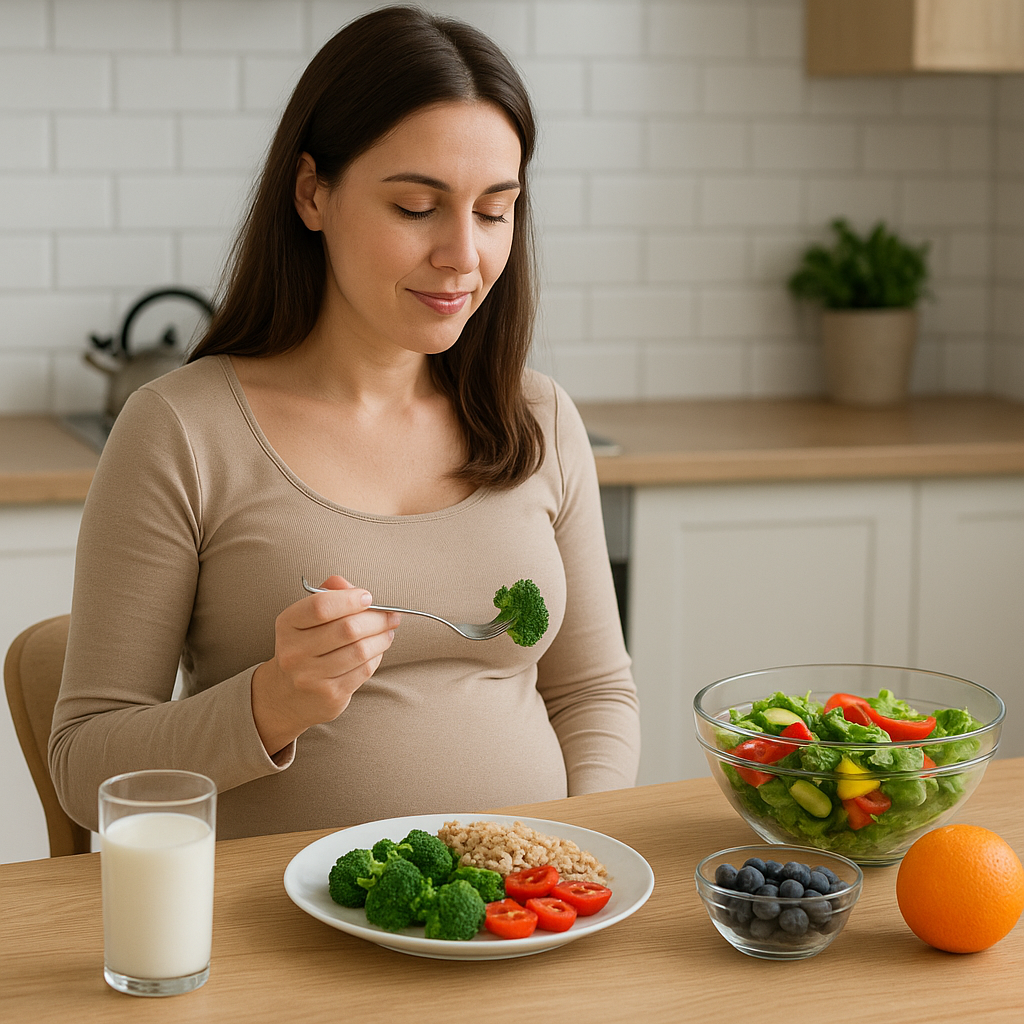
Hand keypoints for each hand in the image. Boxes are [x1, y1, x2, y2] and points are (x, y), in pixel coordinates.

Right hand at [251, 575, 399, 755]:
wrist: (288, 695)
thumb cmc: (305, 647)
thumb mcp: (306, 619)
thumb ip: (328, 595)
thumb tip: (349, 585)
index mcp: (287, 625)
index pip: (320, 606)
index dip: (350, 599)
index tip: (368, 598)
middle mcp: (294, 651)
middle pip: (347, 629)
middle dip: (377, 619)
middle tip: (391, 615)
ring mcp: (310, 676)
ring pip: (360, 650)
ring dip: (382, 638)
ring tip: (388, 631)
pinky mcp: (330, 694)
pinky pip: (364, 670)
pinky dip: (377, 656)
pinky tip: (378, 649)